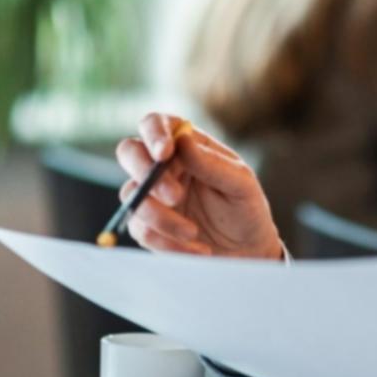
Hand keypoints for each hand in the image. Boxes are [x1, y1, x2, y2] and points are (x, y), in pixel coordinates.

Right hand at [115, 112, 285, 258]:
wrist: (246, 252)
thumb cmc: (246, 209)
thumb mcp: (240, 185)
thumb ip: (212, 164)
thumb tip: (183, 140)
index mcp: (187, 146)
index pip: (157, 123)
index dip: (154, 132)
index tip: (165, 152)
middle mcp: (164, 166)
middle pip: (129, 152)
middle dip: (146, 173)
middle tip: (176, 196)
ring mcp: (152, 196)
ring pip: (132, 196)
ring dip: (162, 218)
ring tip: (193, 232)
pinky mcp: (147, 225)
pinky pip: (141, 230)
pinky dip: (167, 242)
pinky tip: (196, 249)